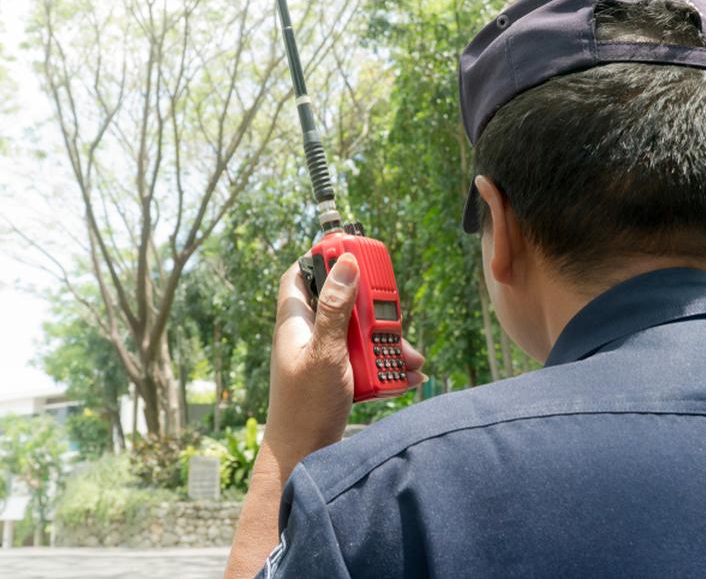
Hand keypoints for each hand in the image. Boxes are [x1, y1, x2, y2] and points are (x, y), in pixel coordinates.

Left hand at [263, 253, 425, 469]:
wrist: (305, 457)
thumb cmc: (305, 408)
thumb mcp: (325, 354)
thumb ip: (336, 311)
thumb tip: (344, 265)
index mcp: (295, 323)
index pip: (299, 275)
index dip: (319, 258)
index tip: (348, 249)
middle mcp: (308, 335)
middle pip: (341, 303)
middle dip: (372, 308)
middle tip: (393, 312)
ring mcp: (324, 356)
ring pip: (359, 334)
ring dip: (386, 343)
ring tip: (410, 356)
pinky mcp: (338, 376)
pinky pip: (365, 360)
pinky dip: (385, 366)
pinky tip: (408, 376)